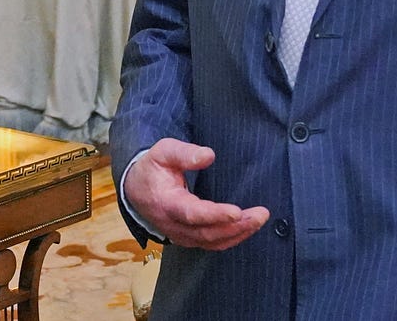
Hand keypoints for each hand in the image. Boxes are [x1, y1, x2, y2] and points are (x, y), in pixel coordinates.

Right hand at [122, 138, 269, 249]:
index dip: (215, 215)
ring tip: (259, 220)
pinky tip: (247, 228)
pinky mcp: (188, 238)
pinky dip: (232, 238)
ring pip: (212, 242)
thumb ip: (185, 153)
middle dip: (237, 226)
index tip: (237, 212)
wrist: (135, 189)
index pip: (192, 213)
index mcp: (166, 203)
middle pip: (207, 233)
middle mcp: (173, 225)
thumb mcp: (163, 152)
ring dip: (238, 233)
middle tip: (261, 214)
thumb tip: (209, 155)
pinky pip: (212, 244)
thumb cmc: (152, 168)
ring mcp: (181, 235)